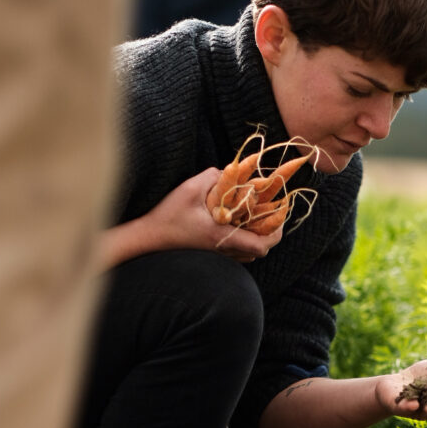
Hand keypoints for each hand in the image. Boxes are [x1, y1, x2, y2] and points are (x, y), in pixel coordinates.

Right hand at [143, 167, 283, 261]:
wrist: (148, 238)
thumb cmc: (168, 215)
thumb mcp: (190, 189)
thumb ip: (214, 177)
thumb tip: (231, 172)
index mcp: (223, 236)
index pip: (262, 245)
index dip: (276, 230)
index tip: (278, 212)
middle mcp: (224, 251)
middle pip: (261, 250)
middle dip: (269, 231)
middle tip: (270, 210)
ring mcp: (219, 256)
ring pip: (250, 253)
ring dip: (257, 235)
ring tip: (257, 215)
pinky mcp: (213, 255)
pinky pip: (238, 252)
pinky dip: (244, 239)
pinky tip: (238, 222)